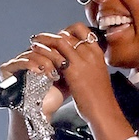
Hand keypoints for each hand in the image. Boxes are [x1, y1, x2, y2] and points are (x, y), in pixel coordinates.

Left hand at [27, 23, 133, 139]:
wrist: (103, 109)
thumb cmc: (100, 97)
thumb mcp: (97, 73)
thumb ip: (88, 63)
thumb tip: (77, 60)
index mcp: (97, 53)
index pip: (82, 30)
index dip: (67, 30)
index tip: (59, 35)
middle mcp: (90, 53)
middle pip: (68, 33)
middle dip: (52, 35)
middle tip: (41, 38)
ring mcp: (82, 61)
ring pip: (60, 40)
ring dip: (45, 39)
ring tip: (35, 41)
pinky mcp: (73, 70)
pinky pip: (55, 54)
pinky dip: (44, 51)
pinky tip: (36, 53)